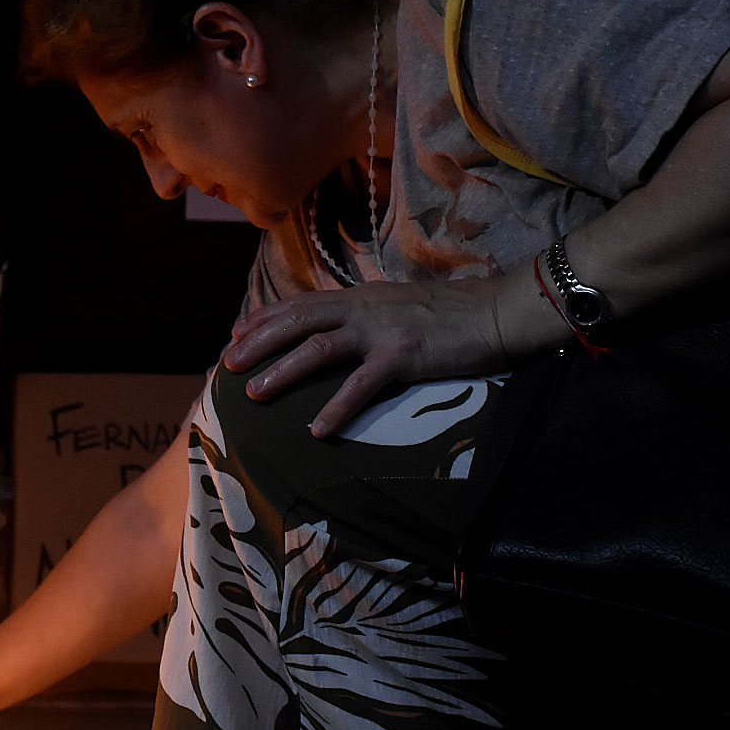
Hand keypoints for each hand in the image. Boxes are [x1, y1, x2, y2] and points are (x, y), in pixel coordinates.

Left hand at [223, 277, 513, 435]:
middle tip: (229, 365)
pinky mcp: (405, 356)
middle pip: (298, 322)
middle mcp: (364, 309)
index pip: (303, 304)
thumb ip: (369, 314)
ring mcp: (382, 331)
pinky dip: (338, 408)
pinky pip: (362, 385)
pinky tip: (318, 431)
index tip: (236, 333)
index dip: (266, 318)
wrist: (501, 311)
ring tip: (255, 394)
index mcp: (362, 298)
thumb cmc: (455, 314)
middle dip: (259, 342)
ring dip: (283, 372)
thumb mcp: (401, 305)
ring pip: (319, 349)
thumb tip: (342, 327)